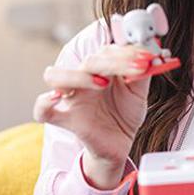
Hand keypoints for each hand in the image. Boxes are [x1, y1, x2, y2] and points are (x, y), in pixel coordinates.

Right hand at [32, 44, 155, 187]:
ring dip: (78, 76)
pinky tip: (58, 98)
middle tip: (138, 69)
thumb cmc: (125, 113)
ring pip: (55, 76)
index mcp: (100, 68)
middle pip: (87, 61)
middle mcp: (82, 78)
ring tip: (104, 83)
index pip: (106, 51)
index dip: (127, 52)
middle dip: (114, 63)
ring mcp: (71, 97)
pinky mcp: (65, 118)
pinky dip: (44, 102)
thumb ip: (143, 72)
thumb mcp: (139, 91)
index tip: (148, 59)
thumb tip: (152, 55)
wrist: (121, 143)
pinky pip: (41, 110)